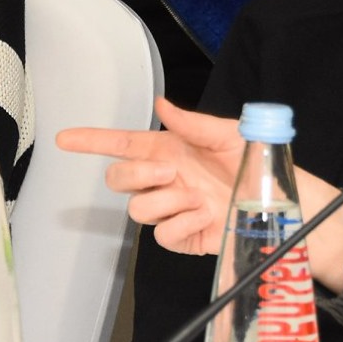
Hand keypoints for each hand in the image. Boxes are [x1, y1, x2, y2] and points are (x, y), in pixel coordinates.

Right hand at [58, 97, 244, 254]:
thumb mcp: (229, 135)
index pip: (121, 144)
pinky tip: (204, 215)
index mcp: (169, 150)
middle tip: (170, 172)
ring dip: (167, 200)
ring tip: (198, 197)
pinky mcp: (181, 237)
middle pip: (117, 179)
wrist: (277, 203)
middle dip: (136, 174)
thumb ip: (192, 124)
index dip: (91, 141)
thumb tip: (162, 104)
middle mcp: (164, 179)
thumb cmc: (255, 165)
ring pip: (136, 208)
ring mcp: (170, 210)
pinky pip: (162, 234)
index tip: (64, 138)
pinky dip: (183, 223)